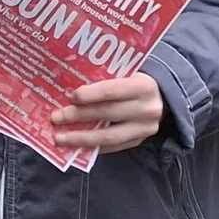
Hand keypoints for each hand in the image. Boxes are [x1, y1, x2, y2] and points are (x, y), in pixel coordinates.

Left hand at [46, 73, 165, 151]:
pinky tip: (76, 145)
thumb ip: (105, 77)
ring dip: (81, 138)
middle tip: (56, 117)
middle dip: (78, 116)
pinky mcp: (139, 141)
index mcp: (143, 86)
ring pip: (109, 136)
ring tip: (60, 137)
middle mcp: (147, 109)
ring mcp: (145, 129)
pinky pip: (113, 147)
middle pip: (107, 114)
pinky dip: (92, 146)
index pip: (112, 91)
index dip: (90, 94)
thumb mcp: (127, 72)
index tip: (70, 97)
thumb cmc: (134, 80)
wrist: (161, 96)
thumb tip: (69, 86)